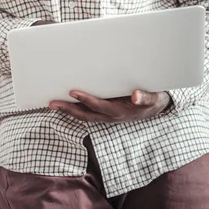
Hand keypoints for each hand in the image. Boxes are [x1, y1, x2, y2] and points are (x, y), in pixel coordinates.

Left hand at [49, 89, 170, 122]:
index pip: (100, 106)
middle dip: (69, 109)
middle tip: (52, 103)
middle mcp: (112, 116)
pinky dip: (76, 110)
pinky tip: (66, 103)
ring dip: (69, 111)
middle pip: (86, 115)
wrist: (156, 107)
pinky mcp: (106, 113)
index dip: (87, 100)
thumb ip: (145, 97)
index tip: (73, 92)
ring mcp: (107, 116)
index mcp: (121, 112)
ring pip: (85, 116)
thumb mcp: (153, 98)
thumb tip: (136, 96)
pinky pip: (88, 113)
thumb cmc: (153, 99)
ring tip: (53, 104)